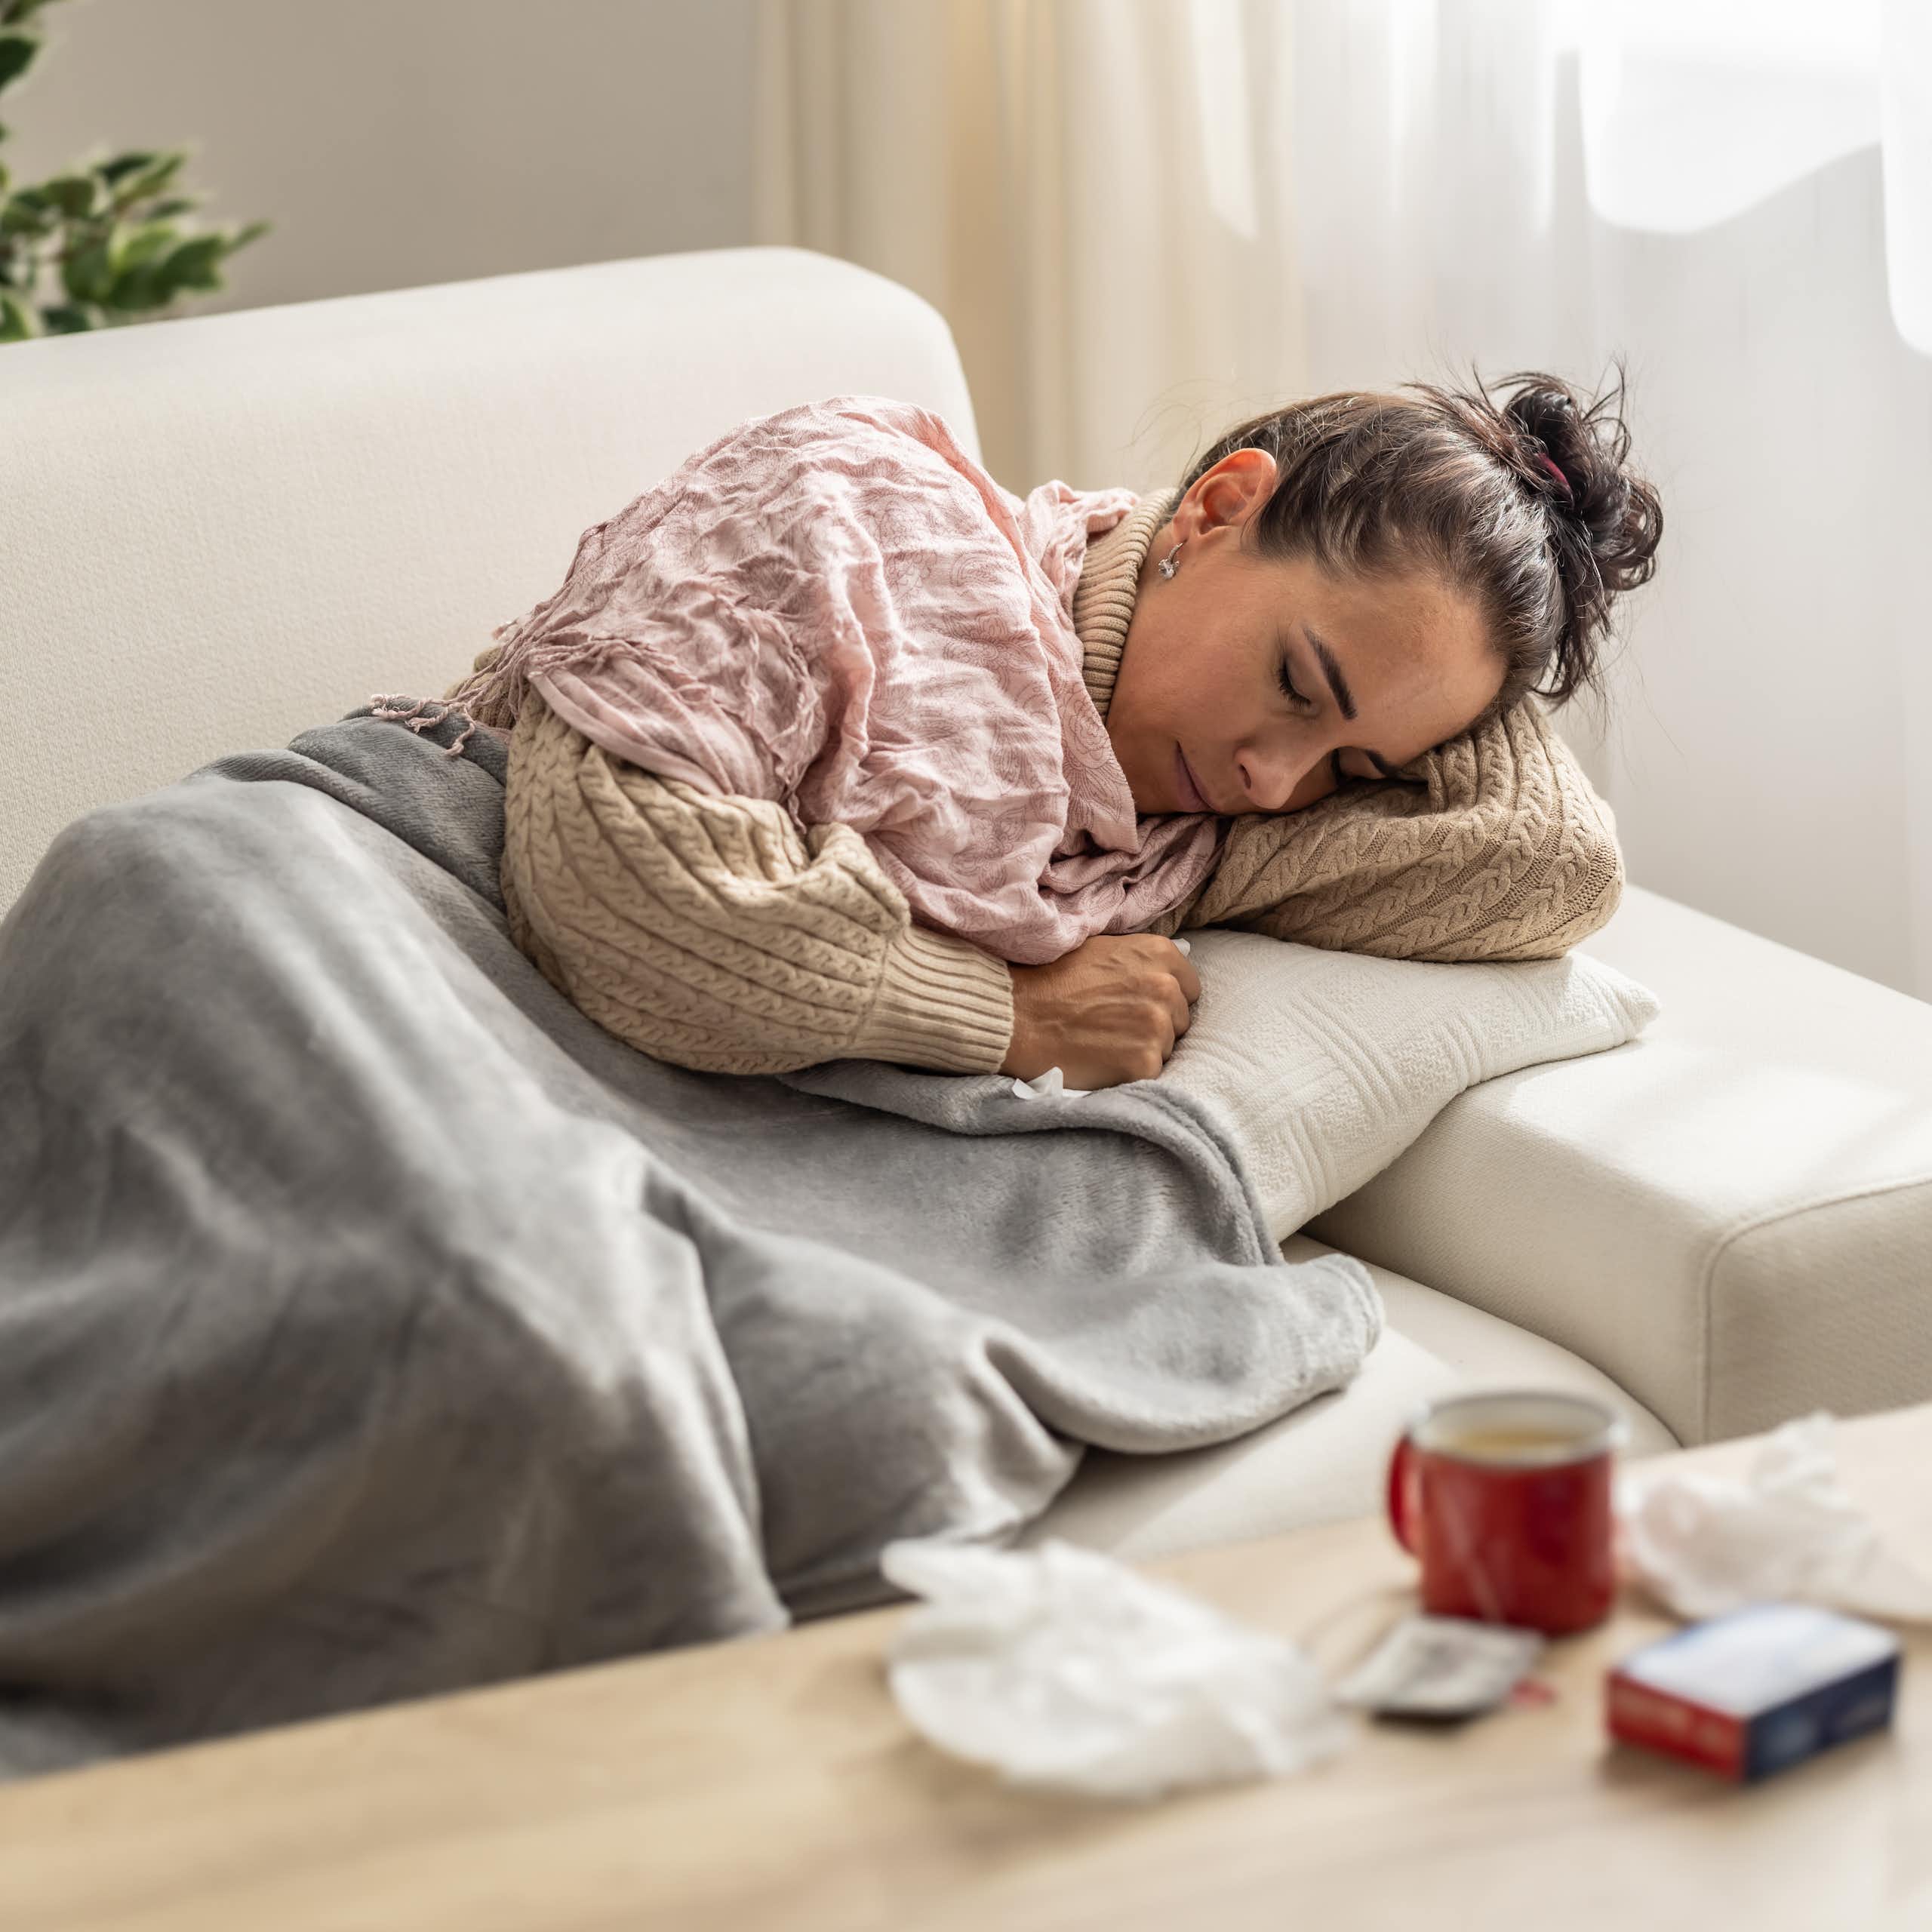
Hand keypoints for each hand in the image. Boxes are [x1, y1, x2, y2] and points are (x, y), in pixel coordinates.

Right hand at [1001, 934, 1200, 1089]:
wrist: (1016, 1013)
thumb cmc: (1051, 979)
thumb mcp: (1102, 949)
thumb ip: (1140, 961)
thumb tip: (1166, 974)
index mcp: (1160, 954)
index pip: (1188, 988)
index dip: (1163, 1000)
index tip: (1136, 1007)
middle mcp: (1165, 987)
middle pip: (1179, 1020)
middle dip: (1155, 1027)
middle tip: (1114, 1028)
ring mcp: (1156, 1027)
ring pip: (1166, 1049)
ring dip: (1142, 1051)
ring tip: (1104, 1043)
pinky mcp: (1144, 1063)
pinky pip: (1150, 1074)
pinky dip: (1129, 1073)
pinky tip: (1101, 1061)